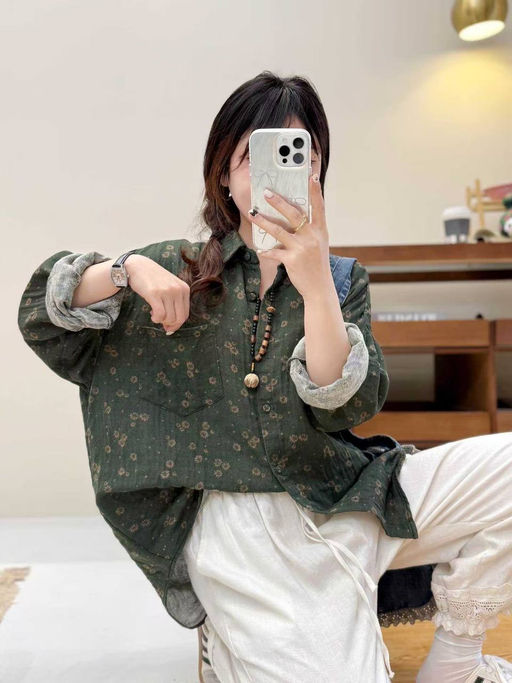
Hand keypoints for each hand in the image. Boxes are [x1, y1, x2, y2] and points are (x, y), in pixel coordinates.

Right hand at [125, 255, 190, 333]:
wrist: (138, 265)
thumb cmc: (153, 279)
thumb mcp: (170, 287)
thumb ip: (174, 303)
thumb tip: (172, 326)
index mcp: (184, 288)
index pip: (185, 314)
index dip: (177, 324)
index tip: (168, 326)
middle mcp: (178, 290)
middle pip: (179, 318)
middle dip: (170, 325)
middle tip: (161, 322)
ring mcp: (167, 291)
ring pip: (169, 318)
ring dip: (161, 321)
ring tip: (155, 314)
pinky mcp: (155, 293)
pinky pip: (160, 315)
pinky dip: (156, 319)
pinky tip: (152, 314)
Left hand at [249, 173, 331, 299]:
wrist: (320, 287)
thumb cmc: (317, 264)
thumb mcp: (318, 243)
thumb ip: (309, 229)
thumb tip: (292, 215)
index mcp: (320, 230)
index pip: (318, 206)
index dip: (315, 191)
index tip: (311, 176)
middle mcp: (312, 236)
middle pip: (293, 214)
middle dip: (278, 202)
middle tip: (266, 193)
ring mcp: (302, 248)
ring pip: (278, 230)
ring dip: (263, 221)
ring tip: (252, 214)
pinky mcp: (292, 260)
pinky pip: (275, 252)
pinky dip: (267, 251)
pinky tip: (260, 249)